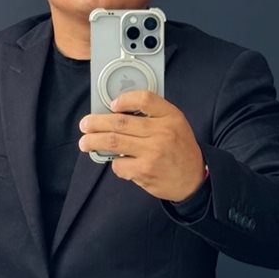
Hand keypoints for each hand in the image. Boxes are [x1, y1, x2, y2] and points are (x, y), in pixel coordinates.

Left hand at [79, 90, 204, 201]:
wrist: (193, 179)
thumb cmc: (179, 149)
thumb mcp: (174, 124)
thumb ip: (152, 116)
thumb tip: (116, 113)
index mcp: (171, 116)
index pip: (145, 99)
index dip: (124, 100)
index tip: (111, 105)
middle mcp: (163, 132)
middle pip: (120, 122)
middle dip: (96, 122)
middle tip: (85, 124)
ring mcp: (153, 152)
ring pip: (114, 142)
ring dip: (94, 141)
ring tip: (85, 142)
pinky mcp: (145, 171)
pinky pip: (119, 164)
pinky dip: (114, 163)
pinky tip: (117, 163)